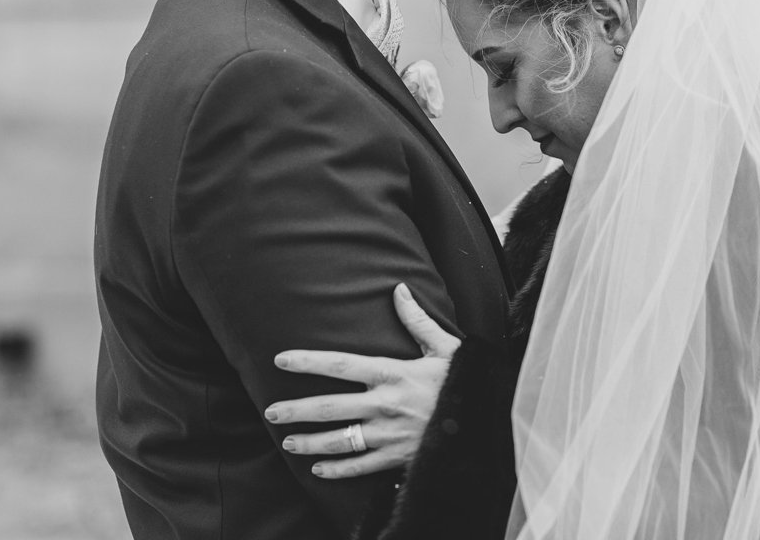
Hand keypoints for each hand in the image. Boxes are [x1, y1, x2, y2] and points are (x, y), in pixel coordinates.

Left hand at [265, 283, 459, 478]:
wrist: (489, 420)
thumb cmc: (466, 380)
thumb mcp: (445, 346)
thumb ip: (417, 320)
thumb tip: (399, 289)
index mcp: (393, 373)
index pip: (340, 365)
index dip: (308, 361)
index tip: (281, 360)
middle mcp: (385, 405)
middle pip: (331, 407)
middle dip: (297, 409)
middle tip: (270, 411)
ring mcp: (390, 434)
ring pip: (340, 440)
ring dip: (310, 442)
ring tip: (287, 442)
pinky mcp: (398, 457)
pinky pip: (361, 466)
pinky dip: (338, 469)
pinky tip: (318, 468)